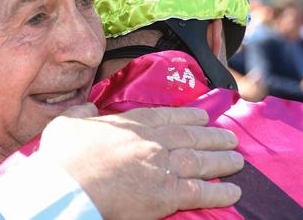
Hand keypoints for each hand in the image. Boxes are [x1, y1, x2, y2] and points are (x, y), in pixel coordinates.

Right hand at [38, 104, 242, 219]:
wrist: (70, 187)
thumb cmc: (64, 157)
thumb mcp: (67, 123)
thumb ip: (82, 112)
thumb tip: (89, 107)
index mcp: (132, 123)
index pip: (168, 115)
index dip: (190, 115)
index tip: (204, 114)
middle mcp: (153, 141)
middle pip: (192, 136)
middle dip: (213, 136)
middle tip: (230, 137)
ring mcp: (163, 167)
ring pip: (202, 161)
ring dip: (222, 161)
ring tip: (237, 160)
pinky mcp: (167, 195)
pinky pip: (200, 192)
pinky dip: (219, 192)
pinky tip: (234, 192)